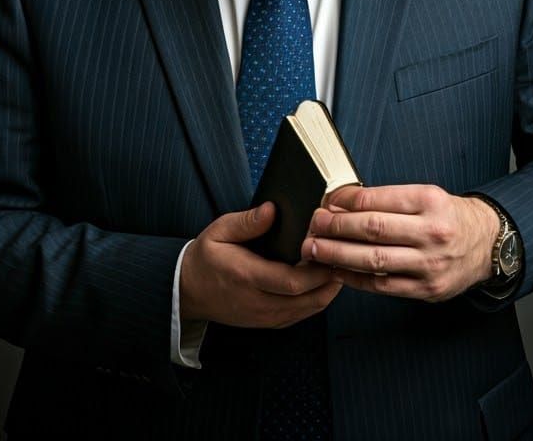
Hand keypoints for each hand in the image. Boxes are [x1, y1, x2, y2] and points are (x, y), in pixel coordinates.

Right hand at [180, 201, 342, 327]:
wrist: (188, 291)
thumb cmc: (206, 258)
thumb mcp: (219, 231)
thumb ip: (247, 221)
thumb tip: (272, 209)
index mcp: (247, 277)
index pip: (291, 281)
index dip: (317, 271)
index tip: (331, 251)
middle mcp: (258, 302)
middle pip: (307, 299)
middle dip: (330, 279)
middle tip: (344, 257)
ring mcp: (264, 316)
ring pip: (308, 310)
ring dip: (327, 291)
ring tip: (338, 267)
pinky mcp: (268, 322)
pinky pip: (300, 315)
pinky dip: (316, 301)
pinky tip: (324, 283)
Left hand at [300, 184, 499, 301]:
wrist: (486, 244)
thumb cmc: (448, 216)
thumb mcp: (425, 196)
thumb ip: (388, 200)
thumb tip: (342, 203)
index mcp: (430, 202)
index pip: (378, 200)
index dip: (346, 201)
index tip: (327, 201)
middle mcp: (431, 233)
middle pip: (373, 229)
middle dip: (336, 227)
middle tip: (314, 224)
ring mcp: (429, 264)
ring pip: (374, 260)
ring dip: (338, 255)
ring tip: (315, 249)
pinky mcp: (426, 289)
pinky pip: (383, 285)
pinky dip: (355, 278)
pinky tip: (337, 270)